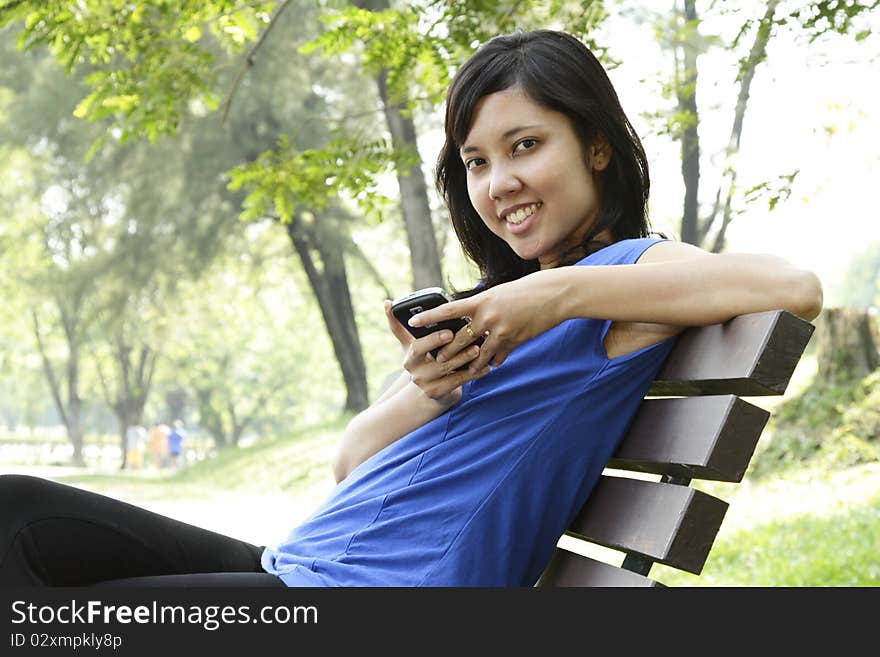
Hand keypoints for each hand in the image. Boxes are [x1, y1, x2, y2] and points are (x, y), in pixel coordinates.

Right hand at [384, 300, 489, 405]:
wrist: (428, 387)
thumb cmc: (423, 357)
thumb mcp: (410, 342)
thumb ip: (400, 324)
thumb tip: (387, 302)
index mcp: (409, 356)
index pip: (418, 346)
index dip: (433, 340)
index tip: (449, 333)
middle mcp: (415, 372)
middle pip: (436, 361)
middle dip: (455, 351)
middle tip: (471, 342)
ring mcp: (426, 384)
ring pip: (449, 371)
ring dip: (466, 360)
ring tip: (479, 350)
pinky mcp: (438, 393)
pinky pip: (458, 382)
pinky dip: (473, 374)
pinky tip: (486, 367)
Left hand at [407, 271, 564, 371]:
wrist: (554, 295)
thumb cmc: (526, 290)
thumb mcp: (499, 293)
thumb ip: (483, 306)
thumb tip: (469, 317)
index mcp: (481, 301)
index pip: (448, 310)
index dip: (428, 317)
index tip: (412, 323)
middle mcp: (488, 317)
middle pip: (460, 340)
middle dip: (447, 353)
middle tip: (437, 360)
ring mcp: (502, 331)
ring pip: (479, 354)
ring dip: (471, 364)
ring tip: (466, 370)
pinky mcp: (515, 341)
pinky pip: (499, 356)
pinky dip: (494, 361)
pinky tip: (491, 366)